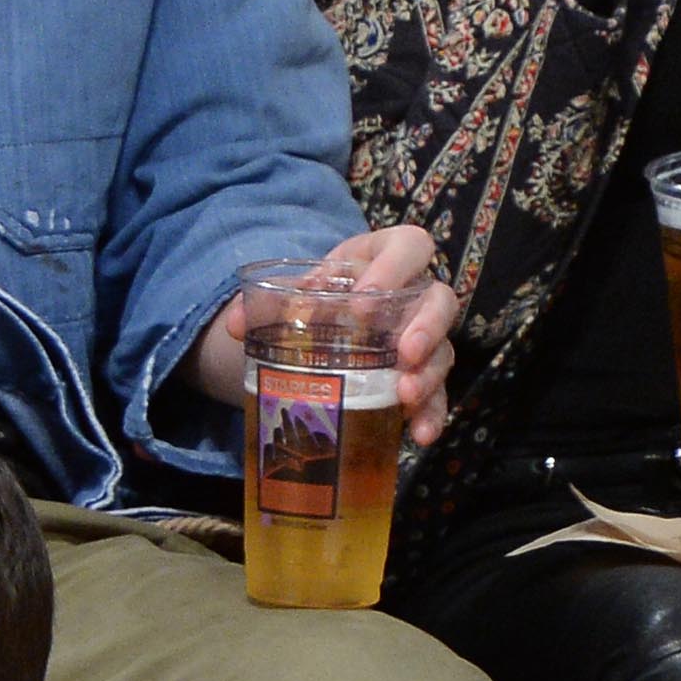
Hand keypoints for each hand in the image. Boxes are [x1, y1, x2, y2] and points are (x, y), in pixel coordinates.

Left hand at [204, 225, 457, 446]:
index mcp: (384, 257)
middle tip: (403, 351)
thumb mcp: (298, 291)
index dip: (395, 268)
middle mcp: (413, 295)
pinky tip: (420, 434)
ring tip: (406, 394)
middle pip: (441, 299)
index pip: (408, 246)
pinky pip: (439, 393)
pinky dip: (432, 413)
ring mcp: (423, 336)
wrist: (325, 321)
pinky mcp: (422, 374)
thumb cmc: (318, 296)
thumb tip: (235, 325)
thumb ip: (268, 302)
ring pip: (445, 349)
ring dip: (429, 373)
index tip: (366, 302)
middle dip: (426, 326)